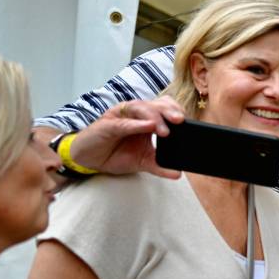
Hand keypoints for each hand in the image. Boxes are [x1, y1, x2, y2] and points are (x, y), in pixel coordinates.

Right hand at [67, 98, 184, 178]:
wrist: (89, 160)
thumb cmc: (116, 155)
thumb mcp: (142, 162)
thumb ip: (159, 166)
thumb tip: (178, 173)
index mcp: (148, 120)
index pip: (166, 109)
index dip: (177, 112)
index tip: (189, 123)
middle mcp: (136, 114)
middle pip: (156, 104)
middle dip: (169, 111)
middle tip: (180, 121)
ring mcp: (122, 116)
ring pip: (141, 108)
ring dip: (154, 117)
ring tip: (164, 129)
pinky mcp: (107, 123)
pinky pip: (123, 121)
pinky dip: (135, 124)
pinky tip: (146, 127)